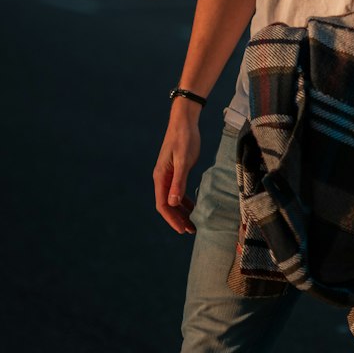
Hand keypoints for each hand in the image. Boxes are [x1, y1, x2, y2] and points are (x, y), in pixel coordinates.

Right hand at [153, 115, 199, 234]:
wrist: (184, 121)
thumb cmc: (184, 139)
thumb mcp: (183, 161)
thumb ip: (178, 182)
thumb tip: (173, 203)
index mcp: (160, 177)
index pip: (163, 205)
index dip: (172, 219)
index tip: (182, 230)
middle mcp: (162, 178)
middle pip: (167, 205)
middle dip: (177, 219)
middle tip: (190, 231)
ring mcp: (168, 175)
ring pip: (172, 199)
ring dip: (181, 212)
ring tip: (192, 224)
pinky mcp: (176, 171)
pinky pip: (177, 191)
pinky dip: (184, 201)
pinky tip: (193, 207)